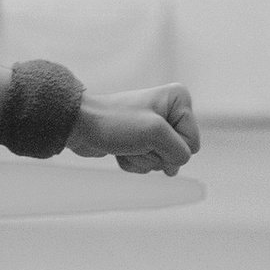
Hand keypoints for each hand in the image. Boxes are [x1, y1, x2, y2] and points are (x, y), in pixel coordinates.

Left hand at [66, 84, 199, 175]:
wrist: (77, 127)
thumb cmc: (114, 123)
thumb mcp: (156, 134)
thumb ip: (179, 152)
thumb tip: (174, 169)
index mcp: (178, 100)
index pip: (192, 142)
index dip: (171, 146)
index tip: (148, 133)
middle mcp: (169, 111)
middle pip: (178, 153)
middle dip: (155, 154)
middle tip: (135, 140)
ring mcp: (153, 127)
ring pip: (162, 161)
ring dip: (141, 158)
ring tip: (125, 144)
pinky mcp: (139, 140)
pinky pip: (146, 163)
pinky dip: (132, 162)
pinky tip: (119, 150)